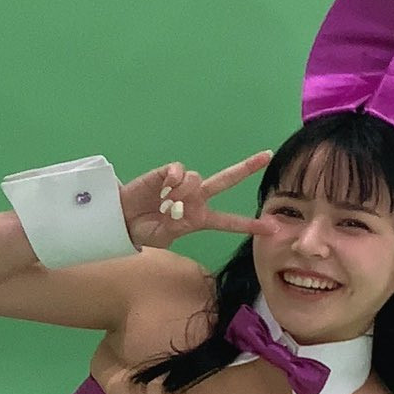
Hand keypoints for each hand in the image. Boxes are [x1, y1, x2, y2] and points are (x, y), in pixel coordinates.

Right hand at [119, 149, 285, 250]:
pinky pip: (178, 171)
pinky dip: (174, 178)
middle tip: (266, 155)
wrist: (121, 220)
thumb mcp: (164, 238)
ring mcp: (182, 185)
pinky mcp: (166, 174)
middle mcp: (195, 198)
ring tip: (167, 202)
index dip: (249, 225)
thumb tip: (182, 205)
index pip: (228, 221)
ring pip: (197, 178)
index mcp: (199, 218)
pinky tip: (165, 187)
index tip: (271, 227)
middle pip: (226, 180)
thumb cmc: (143, 231)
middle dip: (246, 168)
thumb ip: (177, 225)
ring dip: (184, 191)